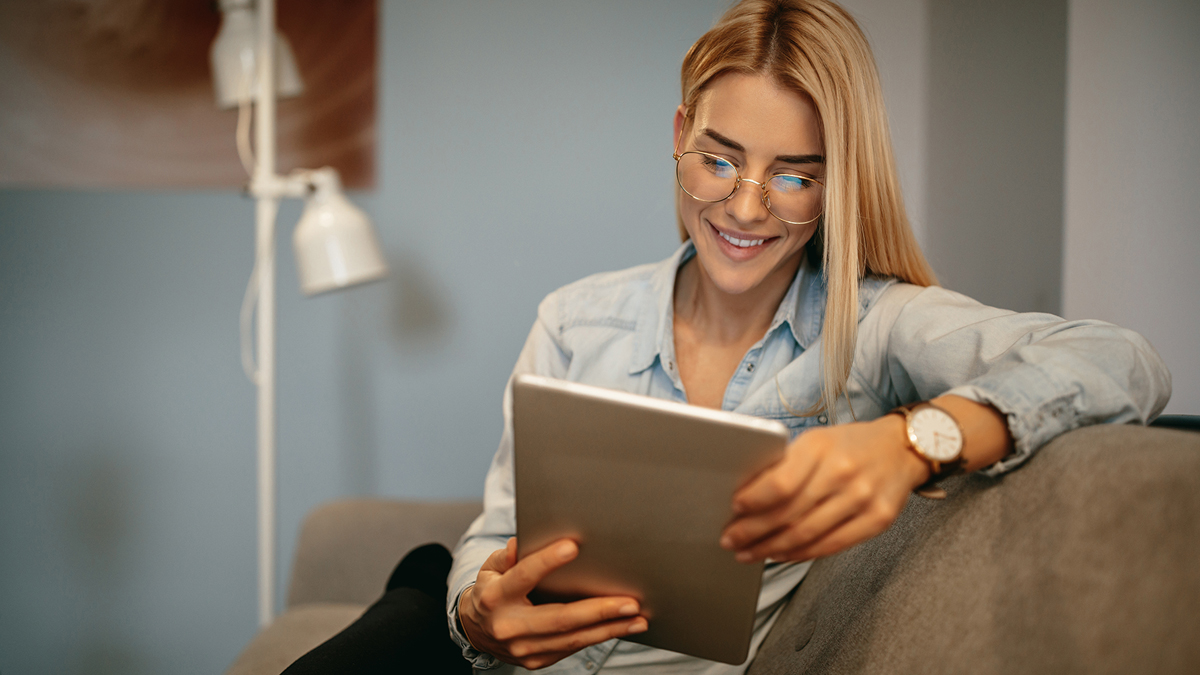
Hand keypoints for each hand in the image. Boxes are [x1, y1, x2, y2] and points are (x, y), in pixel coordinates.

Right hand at [458, 537, 647, 669]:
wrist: (475, 630)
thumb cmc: (490, 591)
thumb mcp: (490, 567)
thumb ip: (508, 555)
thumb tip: (522, 542)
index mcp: (495, 597)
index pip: (523, 576)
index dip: (547, 561)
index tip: (573, 546)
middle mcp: (508, 626)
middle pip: (559, 618)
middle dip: (599, 610)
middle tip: (630, 602)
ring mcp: (523, 648)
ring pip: (572, 638)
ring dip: (609, 629)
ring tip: (637, 618)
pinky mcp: (536, 661)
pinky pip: (572, 647)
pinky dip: (598, 636)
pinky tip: (620, 627)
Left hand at [719, 415, 928, 562]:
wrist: (903, 448)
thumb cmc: (849, 445)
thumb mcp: (816, 441)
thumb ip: (786, 465)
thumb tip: (745, 495)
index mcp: (821, 447)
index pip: (780, 483)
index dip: (753, 501)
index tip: (734, 509)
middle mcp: (843, 473)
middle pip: (789, 513)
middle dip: (753, 531)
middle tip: (730, 540)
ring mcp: (863, 498)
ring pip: (807, 534)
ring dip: (771, 548)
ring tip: (749, 552)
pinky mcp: (878, 520)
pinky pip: (831, 546)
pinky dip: (800, 554)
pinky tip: (781, 554)